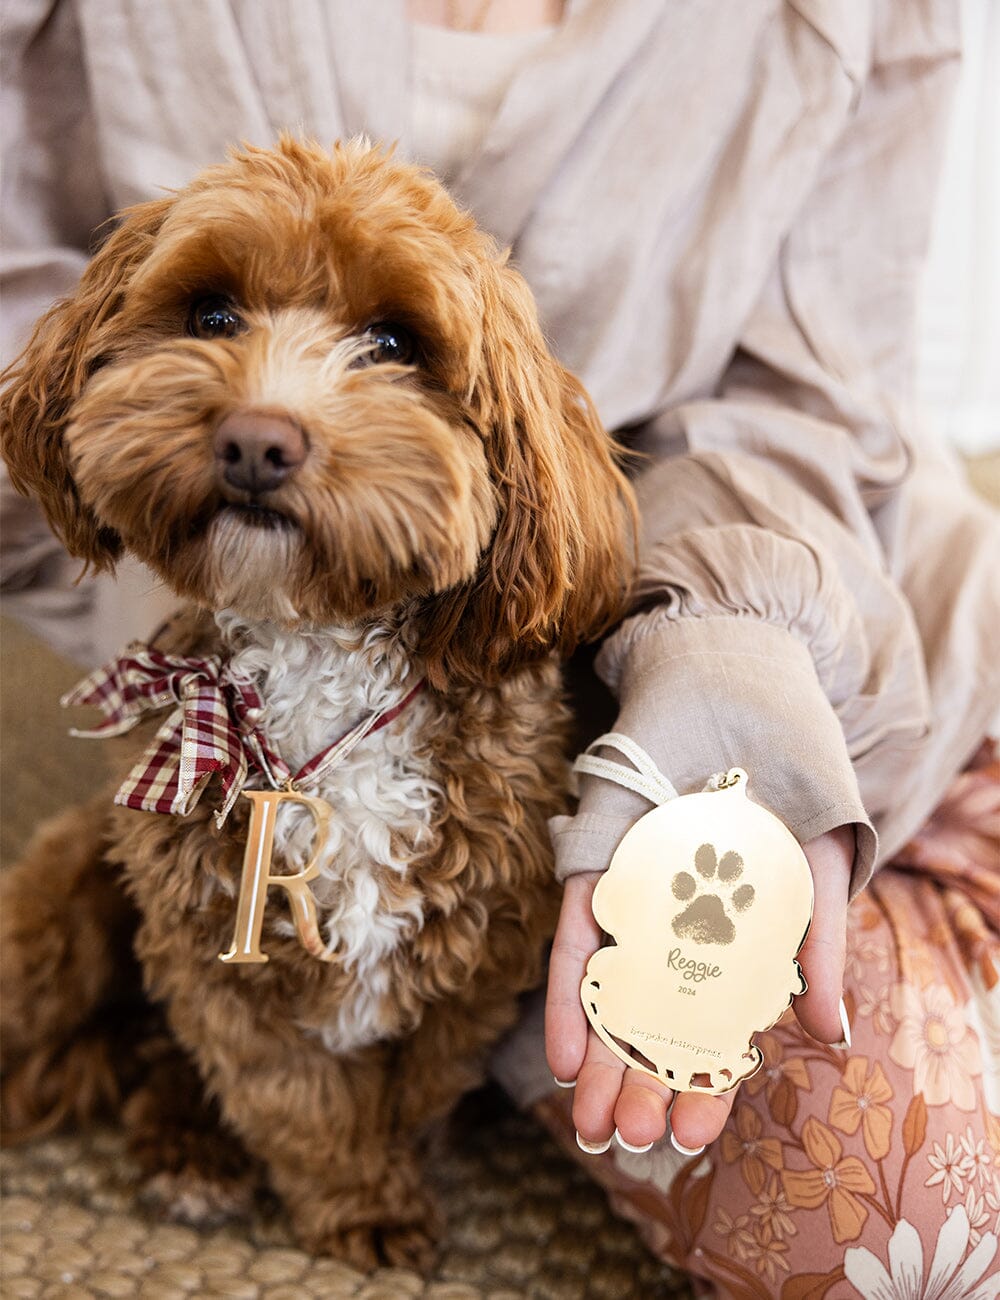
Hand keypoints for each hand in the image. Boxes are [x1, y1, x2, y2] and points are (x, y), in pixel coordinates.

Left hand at [544, 825, 854, 1153]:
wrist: (738, 708)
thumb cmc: (788, 796)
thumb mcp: (816, 875)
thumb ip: (817, 951)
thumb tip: (828, 1038)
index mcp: (732, 953)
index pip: (714, 1034)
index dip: (704, 1086)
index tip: (692, 1134)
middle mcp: (677, 940)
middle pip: (653, 1027)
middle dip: (641, 1086)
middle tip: (633, 1137)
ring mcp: (633, 911)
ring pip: (609, 999)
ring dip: (599, 1061)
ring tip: (591, 1123)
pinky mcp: (596, 877)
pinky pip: (576, 945)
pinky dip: (570, 999)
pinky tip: (566, 1055)